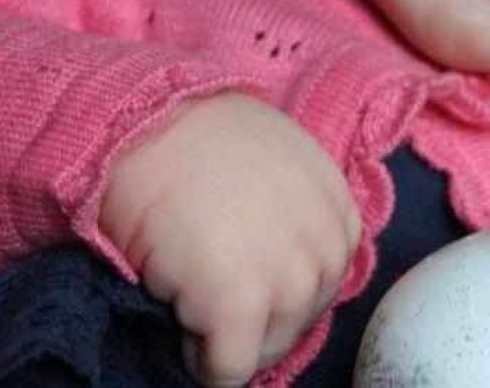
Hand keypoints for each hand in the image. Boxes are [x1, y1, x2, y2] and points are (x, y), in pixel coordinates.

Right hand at [100, 92, 360, 386]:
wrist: (151, 126)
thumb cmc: (204, 140)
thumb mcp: (283, 163)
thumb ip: (301, 212)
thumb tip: (284, 257)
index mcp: (338, 209)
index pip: (325, 278)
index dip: (280, 280)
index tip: (243, 263)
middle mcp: (326, 245)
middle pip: (300, 317)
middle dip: (258, 312)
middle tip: (211, 276)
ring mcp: (289, 277)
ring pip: (269, 348)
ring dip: (230, 335)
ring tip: (194, 286)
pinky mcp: (242, 304)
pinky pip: (229, 369)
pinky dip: (201, 361)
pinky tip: (179, 312)